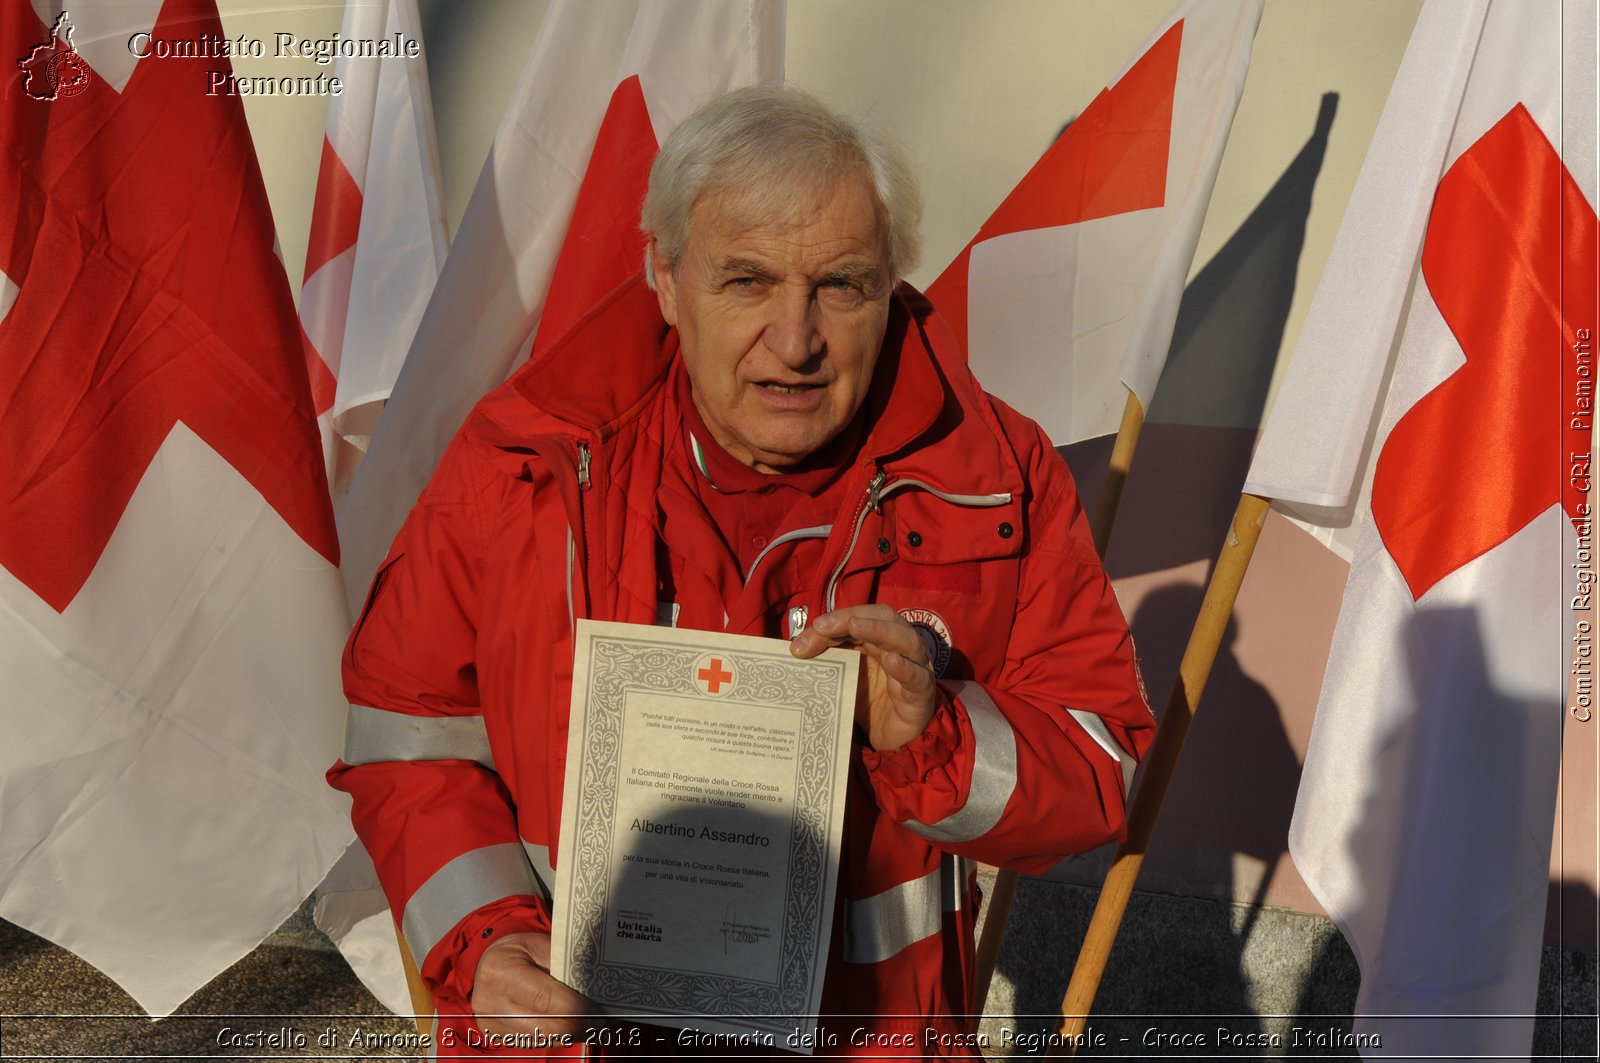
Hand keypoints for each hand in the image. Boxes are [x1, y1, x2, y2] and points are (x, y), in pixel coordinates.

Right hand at [470, 931, 593, 1042]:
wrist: (488, 962)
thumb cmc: (520, 951)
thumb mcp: (541, 946)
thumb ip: (565, 966)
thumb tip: (597, 988)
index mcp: (502, 971)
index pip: (545, 998)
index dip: (576, 1008)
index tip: (601, 1011)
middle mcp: (491, 1001)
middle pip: (545, 1026)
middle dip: (579, 1026)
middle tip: (603, 1022)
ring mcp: (491, 1023)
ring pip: (542, 1039)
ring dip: (570, 1034)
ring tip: (591, 1024)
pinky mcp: (497, 1036)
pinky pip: (534, 1042)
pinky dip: (555, 1036)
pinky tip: (570, 1026)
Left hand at [791, 605, 937, 751]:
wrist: (893, 739)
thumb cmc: (869, 701)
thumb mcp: (843, 677)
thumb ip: (825, 660)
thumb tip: (794, 649)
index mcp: (880, 638)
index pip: (858, 618)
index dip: (832, 622)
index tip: (801, 641)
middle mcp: (900, 645)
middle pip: (883, 618)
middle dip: (851, 618)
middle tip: (822, 626)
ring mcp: (916, 666)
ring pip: (904, 640)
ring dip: (879, 630)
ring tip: (855, 626)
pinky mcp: (922, 693)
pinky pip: (917, 676)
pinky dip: (905, 668)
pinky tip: (891, 662)